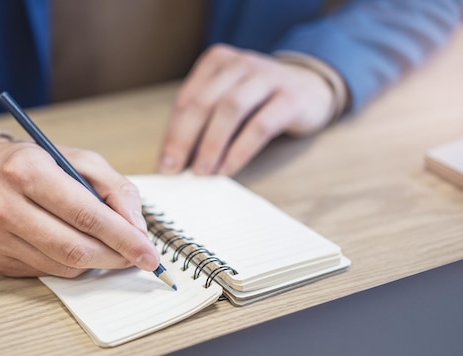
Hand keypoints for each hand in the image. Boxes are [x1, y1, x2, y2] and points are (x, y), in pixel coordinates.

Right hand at [0, 137, 158, 276]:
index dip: (124, 239)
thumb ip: (116, 189)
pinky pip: (48, 272)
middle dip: (116, 257)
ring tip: (109, 248)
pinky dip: (72, 265)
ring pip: (64, 266)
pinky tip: (75, 247)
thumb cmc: (33, 163)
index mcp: (27, 171)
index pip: (86, 215)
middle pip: (75, 248)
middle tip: (137, 258)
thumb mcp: (80, 159)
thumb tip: (137, 229)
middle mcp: (5, 205)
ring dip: (96, 263)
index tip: (150, 254)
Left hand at [157, 44, 334, 175]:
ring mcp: (267, 77)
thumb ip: (203, 122)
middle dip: (184, 139)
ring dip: (211, 145)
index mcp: (217, 61)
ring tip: (201, 172)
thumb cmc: (259, 100)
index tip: (164, 164)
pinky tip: (228, 169)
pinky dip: (240, 150)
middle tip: (174, 169)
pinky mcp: (290, 98)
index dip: (172, 134)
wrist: (311, 87)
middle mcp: (240, 64)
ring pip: (230, 110)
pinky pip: (260, 126)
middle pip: (203, 102)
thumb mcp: (228, 100)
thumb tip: (175, 160)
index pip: (187, 99)